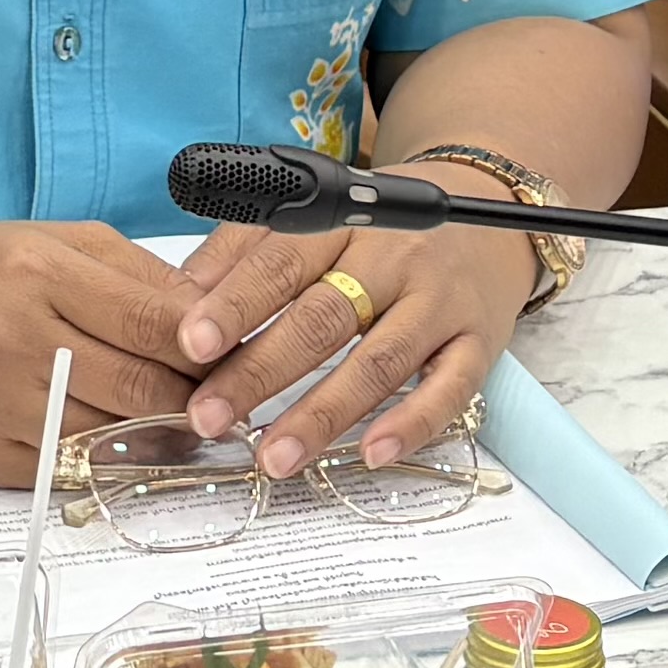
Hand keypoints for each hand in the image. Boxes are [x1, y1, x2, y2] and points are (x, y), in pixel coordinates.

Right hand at [0, 220, 196, 482]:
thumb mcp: (52, 241)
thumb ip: (134, 275)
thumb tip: (211, 319)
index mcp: (37, 272)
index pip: (153, 320)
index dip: (208, 344)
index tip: (234, 352)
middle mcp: (15, 338)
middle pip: (142, 387)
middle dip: (196, 396)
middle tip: (219, 394)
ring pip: (114, 438)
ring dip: (161, 435)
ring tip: (179, 418)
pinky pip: (70, 471)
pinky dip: (106, 460)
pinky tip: (120, 441)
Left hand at [168, 193, 534, 473]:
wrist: (486, 210)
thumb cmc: (381, 227)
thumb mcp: (315, 219)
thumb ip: (246, 250)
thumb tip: (181, 297)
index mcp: (342, 221)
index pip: (281, 262)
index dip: (235, 304)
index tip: (190, 345)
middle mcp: (393, 257)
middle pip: (322, 318)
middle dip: (261, 372)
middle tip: (210, 418)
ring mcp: (440, 301)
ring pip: (379, 360)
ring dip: (323, 413)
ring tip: (274, 457)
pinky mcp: (479, 341)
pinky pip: (449, 388)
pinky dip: (412, 423)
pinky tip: (370, 454)